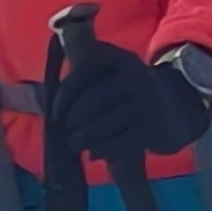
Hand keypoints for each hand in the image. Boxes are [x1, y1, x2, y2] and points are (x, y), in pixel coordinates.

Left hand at [47, 36, 211, 164]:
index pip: (82, 73)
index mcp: (116, 57)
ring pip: (104, 124)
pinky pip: (120, 142)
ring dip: (83, 138)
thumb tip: (35, 94)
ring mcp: (145, 102)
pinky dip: (102, 150)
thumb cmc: (127, 87)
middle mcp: (133, 76)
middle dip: (73, 121)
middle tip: (65, 133)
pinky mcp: (153, 128)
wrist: (176, 103)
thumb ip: (79, 72)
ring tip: (74, 143)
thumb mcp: (108, 68)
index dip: (64, 96)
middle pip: (92, 102)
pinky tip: (93, 153)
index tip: (54, 113)